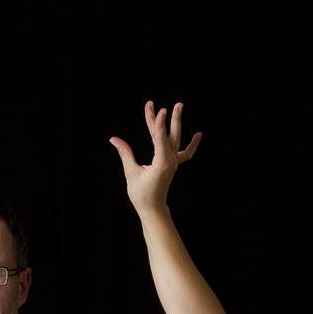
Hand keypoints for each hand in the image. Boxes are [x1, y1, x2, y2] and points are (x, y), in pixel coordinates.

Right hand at [109, 100, 201, 216]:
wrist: (153, 208)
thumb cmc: (141, 194)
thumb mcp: (131, 173)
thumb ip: (125, 154)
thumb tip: (113, 138)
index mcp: (161, 164)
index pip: (160, 139)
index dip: (158, 123)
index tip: (158, 110)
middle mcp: (170, 161)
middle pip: (168, 135)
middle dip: (165, 118)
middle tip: (164, 105)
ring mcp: (173, 162)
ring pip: (175, 138)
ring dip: (176, 122)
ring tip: (179, 105)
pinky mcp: (173, 164)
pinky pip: (186, 153)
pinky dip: (192, 145)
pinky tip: (198, 135)